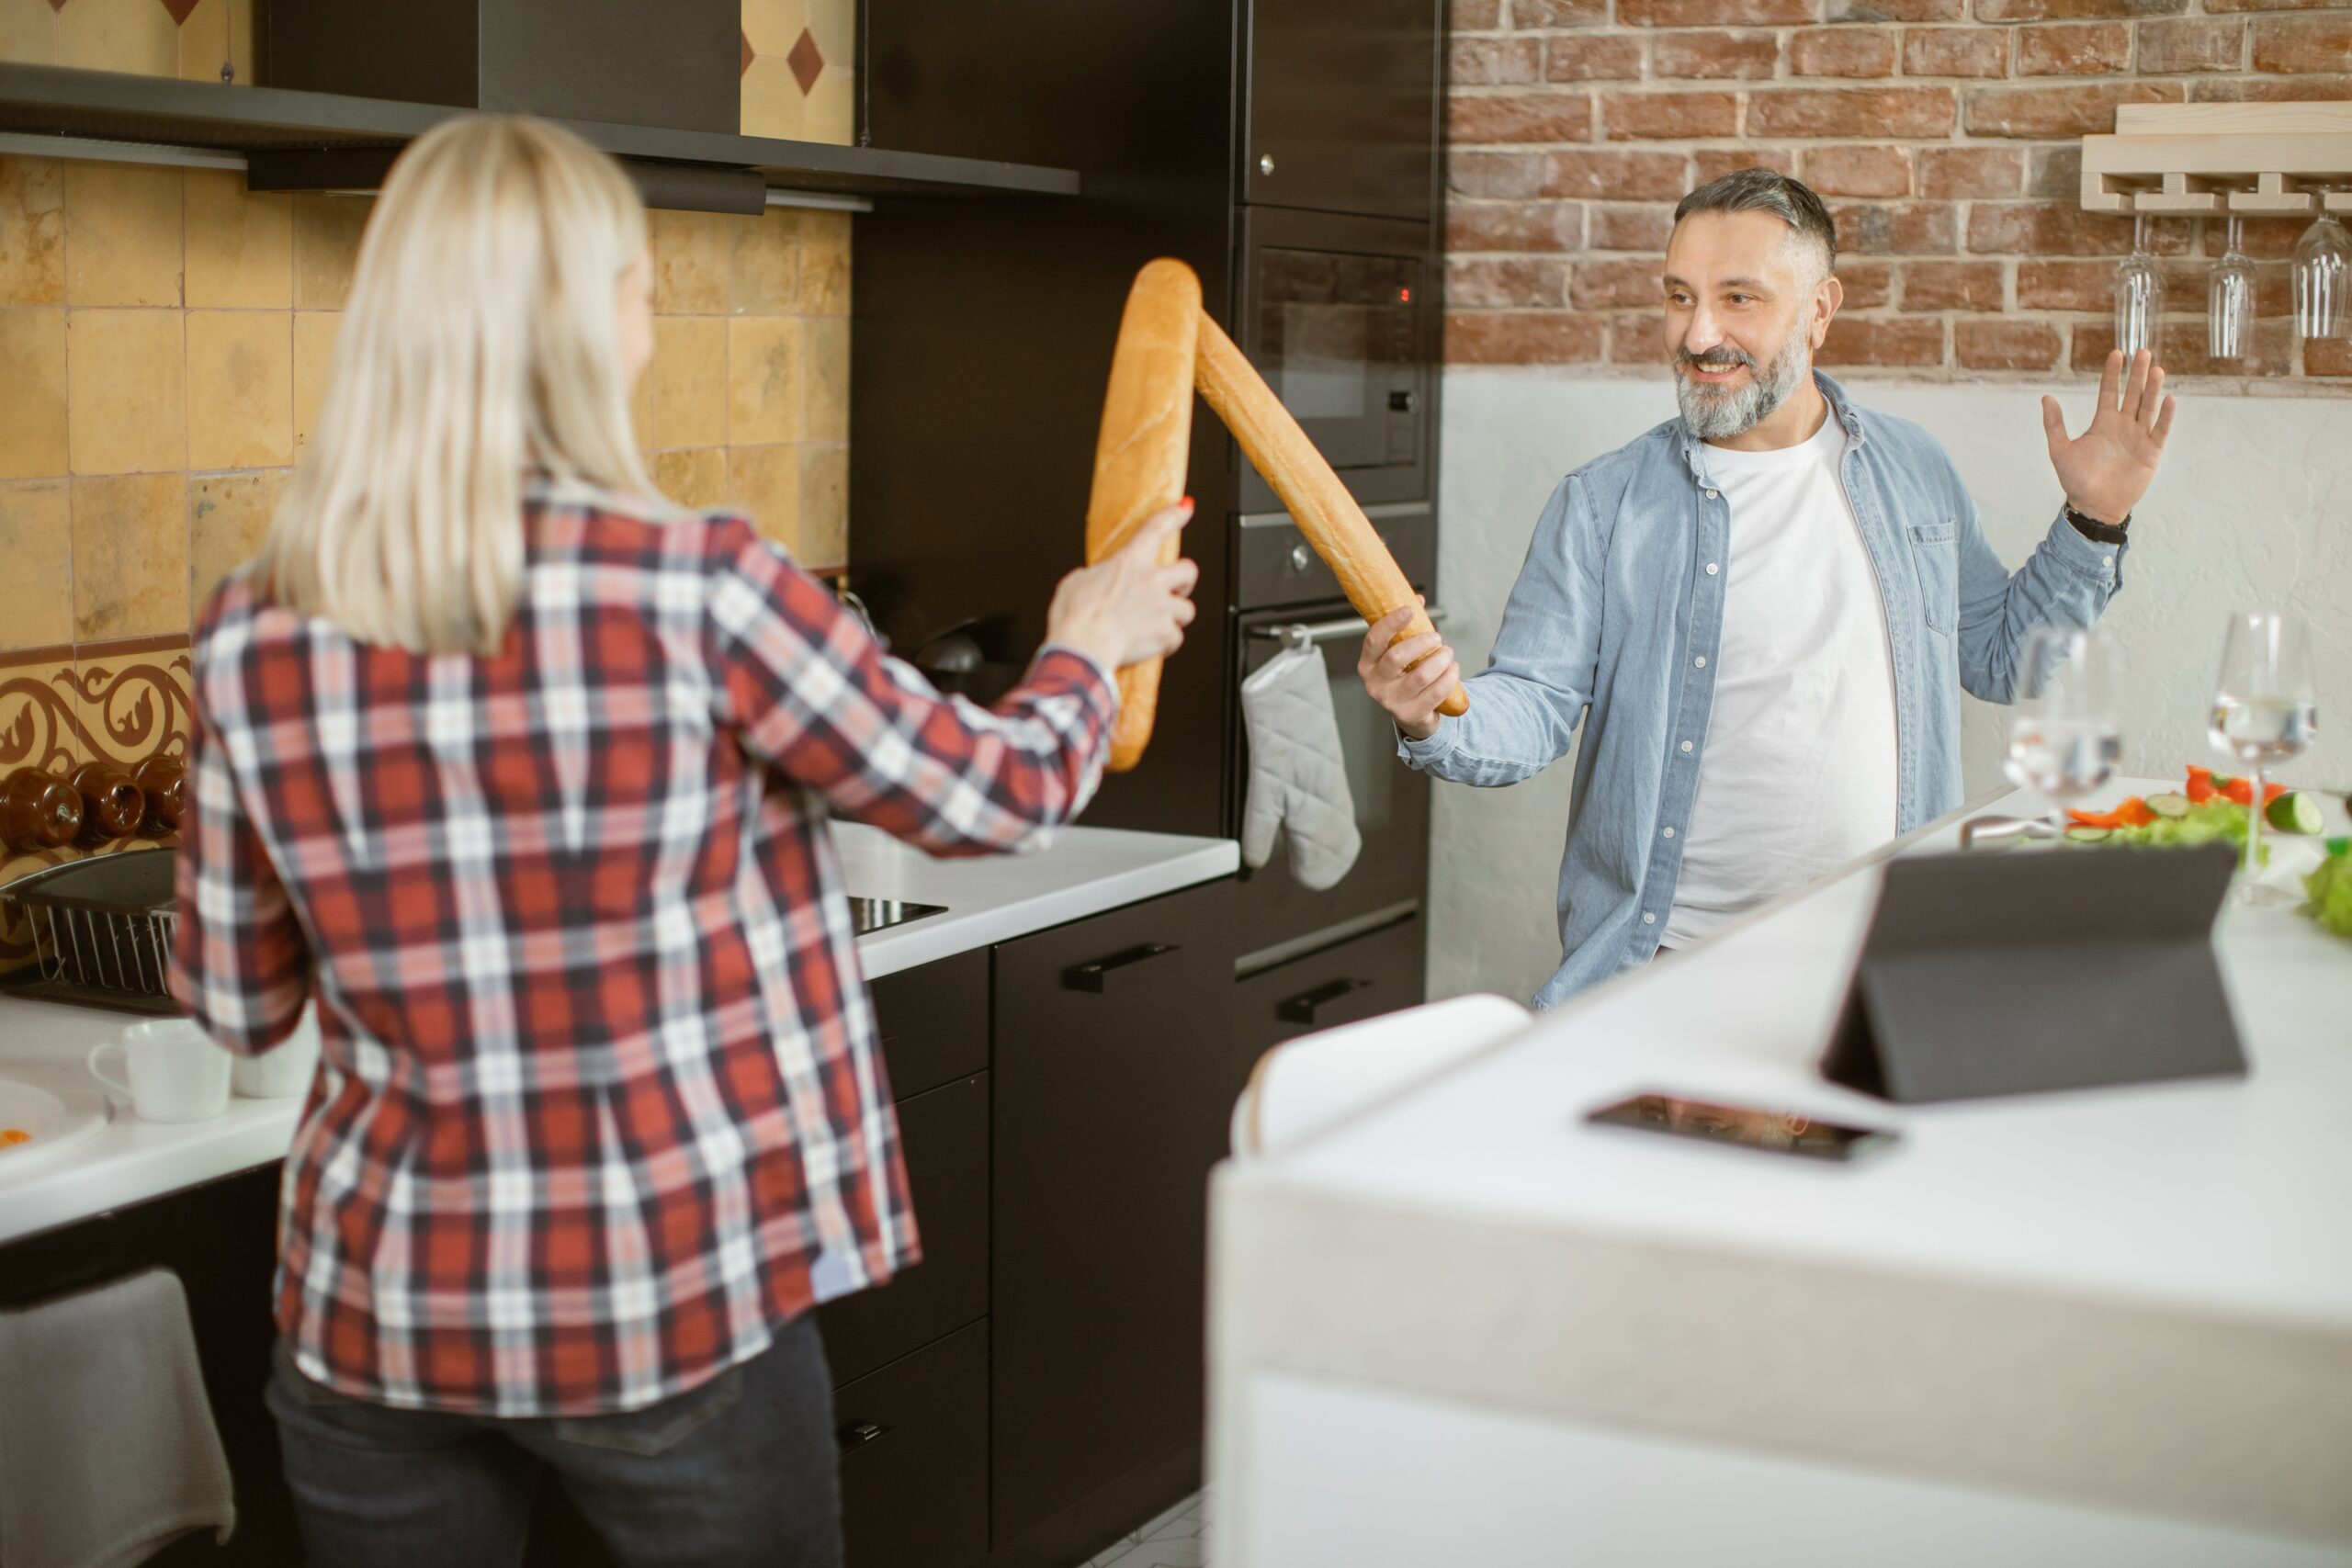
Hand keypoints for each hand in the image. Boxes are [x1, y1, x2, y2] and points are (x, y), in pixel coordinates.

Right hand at [1046, 502, 1198, 671]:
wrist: (1082, 647)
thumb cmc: (1074, 617)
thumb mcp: (1076, 583)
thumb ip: (1094, 577)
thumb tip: (1096, 581)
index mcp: (1128, 562)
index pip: (1156, 529)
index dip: (1174, 515)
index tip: (1185, 508)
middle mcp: (1150, 581)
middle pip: (1189, 570)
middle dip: (1185, 581)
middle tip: (1176, 590)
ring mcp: (1161, 607)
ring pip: (1187, 610)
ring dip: (1174, 617)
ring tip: (1155, 625)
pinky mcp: (1165, 633)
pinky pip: (1175, 638)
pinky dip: (1166, 643)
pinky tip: (1150, 645)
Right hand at [1358, 599, 1457, 741]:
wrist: (1413, 714)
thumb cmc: (1406, 677)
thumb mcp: (1401, 652)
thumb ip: (1407, 627)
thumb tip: (1418, 598)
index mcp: (1368, 665)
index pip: (1374, 640)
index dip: (1391, 623)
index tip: (1410, 610)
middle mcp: (1375, 684)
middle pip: (1397, 657)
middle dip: (1423, 642)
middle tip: (1437, 637)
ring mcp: (1391, 702)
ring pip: (1421, 675)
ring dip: (1441, 659)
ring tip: (1448, 654)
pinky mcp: (1411, 714)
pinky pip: (1436, 692)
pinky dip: (1449, 677)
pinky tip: (1453, 669)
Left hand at [2041, 348, 2175, 524]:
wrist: (2094, 506)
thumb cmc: (2076, 480)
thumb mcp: (2060, 450)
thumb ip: (2054, 425)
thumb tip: (2046, 397)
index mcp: (2102, 423)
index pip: (2109, 392)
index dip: (2112, 373)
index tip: (2116, 353)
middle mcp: (2122, 426)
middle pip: (2132, 394)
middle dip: (2137, 374)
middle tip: (2143, 352)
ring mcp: (2138, 437)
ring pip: (2147, 407)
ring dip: (2152, 389)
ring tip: (2156, 369)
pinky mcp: (2151, 452)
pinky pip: (2160, 430)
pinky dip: (2164, 416)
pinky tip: (2169, 399)